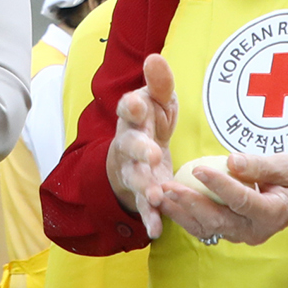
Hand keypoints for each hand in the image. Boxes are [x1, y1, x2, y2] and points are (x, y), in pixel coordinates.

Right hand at [107, 55, 177, 238]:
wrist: (136, 155)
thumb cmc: (151, 122)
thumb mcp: (158, 101)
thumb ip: (159, 84)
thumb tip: (155, 57)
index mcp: (133, 117)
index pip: (128, 107)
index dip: (132, 105)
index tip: (138, 101)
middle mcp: (128, 143)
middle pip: (130, 145)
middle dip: (139, 149)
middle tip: (151, 153)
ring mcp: (132, 169)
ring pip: (135, 177)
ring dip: (143, 186)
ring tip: (155, 194)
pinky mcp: (140, 192)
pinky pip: (144, 206)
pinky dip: (149, 217)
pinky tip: (156, 229)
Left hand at [149, 155, 287, 246]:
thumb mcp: (287, 165)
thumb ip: (259, 165)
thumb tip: (230, 161)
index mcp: (273, 213)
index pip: (241, 200)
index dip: (219, 185)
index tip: (197, 169)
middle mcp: (256, 231)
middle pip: (218, 220)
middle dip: (190, 203)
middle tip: (168, 187)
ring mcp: (243, 236)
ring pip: (207, 229)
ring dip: (182, 214)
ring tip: (162, 196)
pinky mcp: (233, 234)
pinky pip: (206, 229)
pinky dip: (186, 218)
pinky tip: (170, 204)